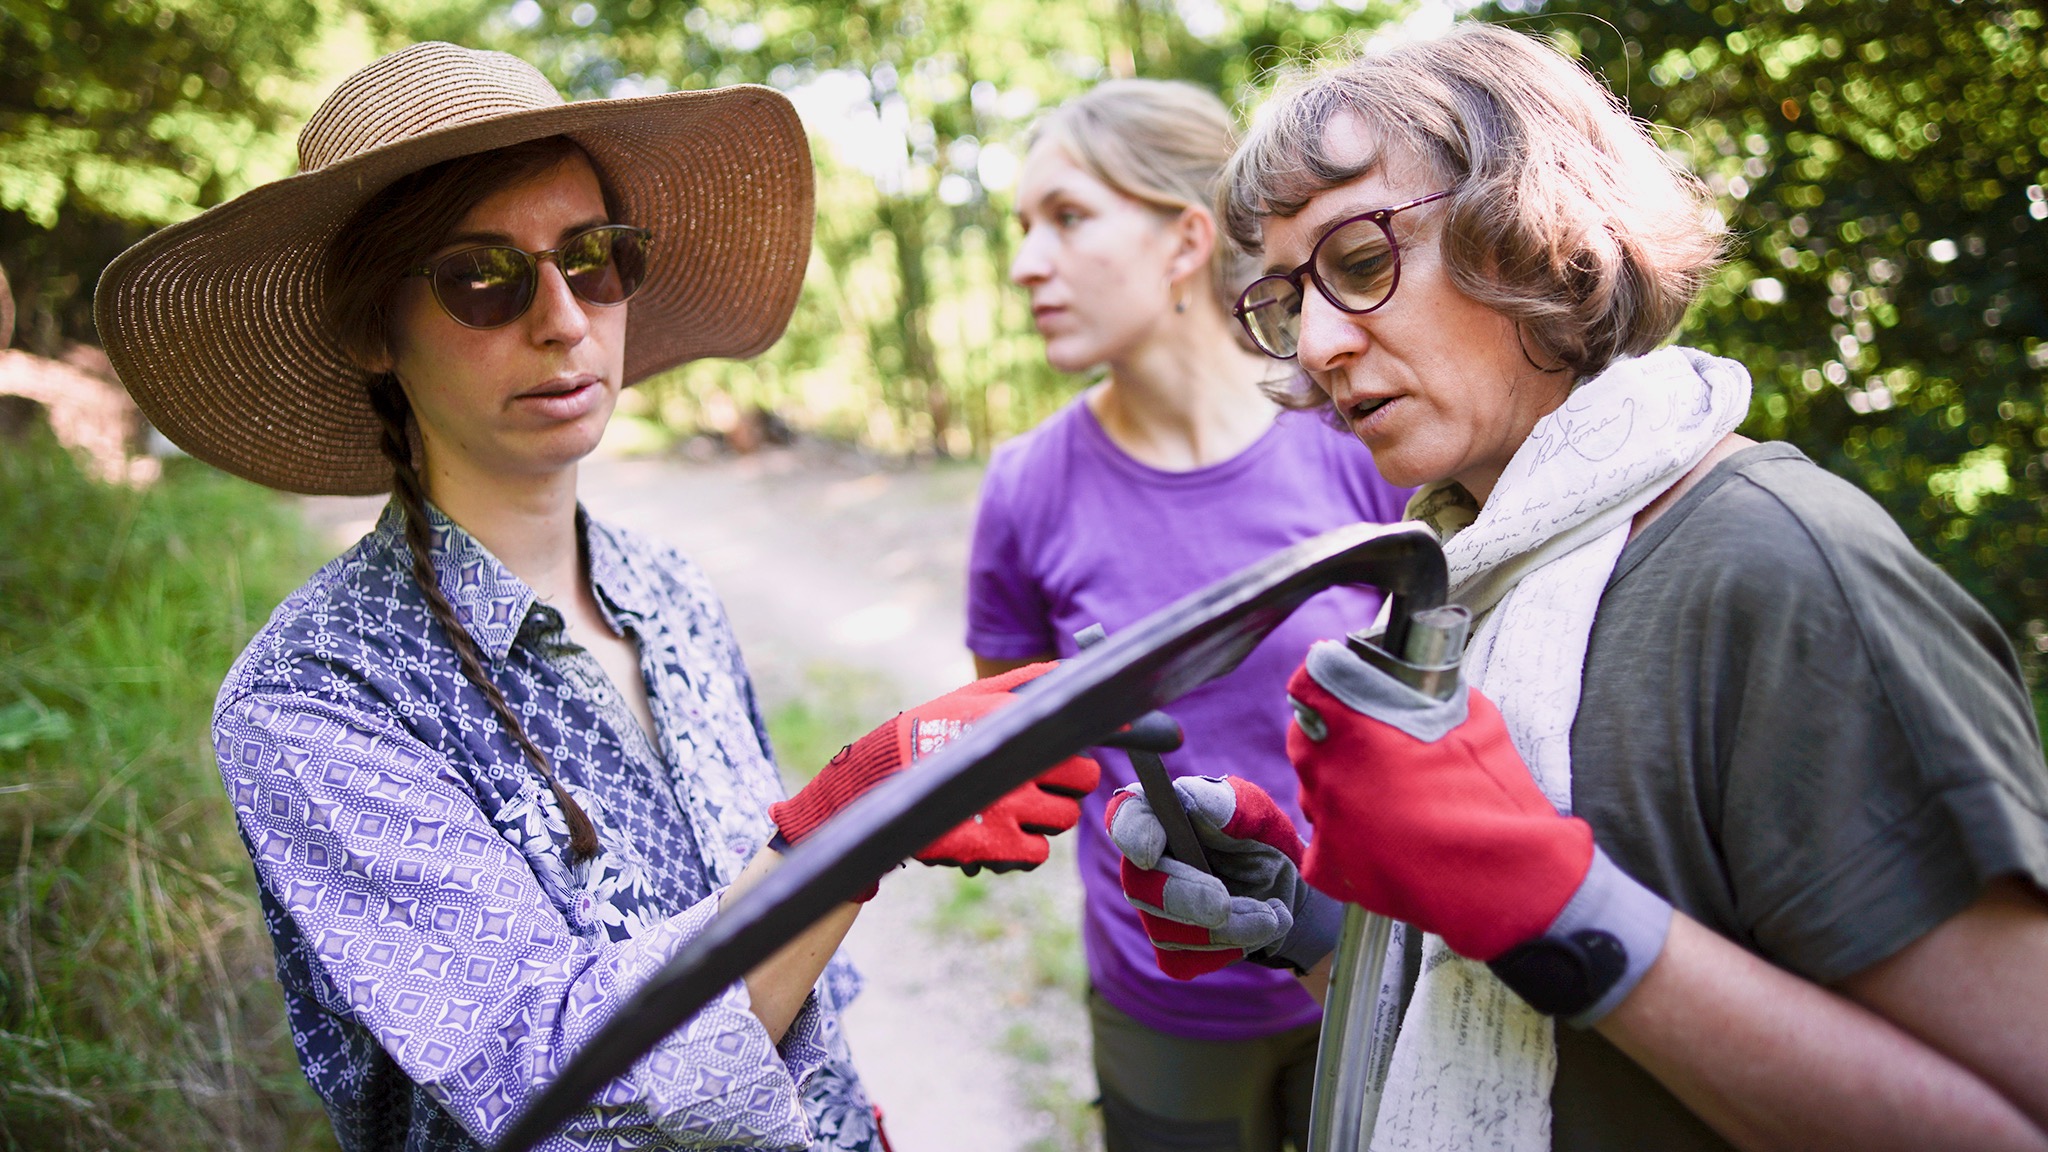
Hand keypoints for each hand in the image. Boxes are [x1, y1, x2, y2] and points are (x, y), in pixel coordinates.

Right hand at [769, 664, 1099, 897]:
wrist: (880, 780)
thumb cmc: (936, 730)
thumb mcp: (979, 693)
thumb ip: (1032, 680)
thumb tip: (1079, 670)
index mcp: (1018, 725)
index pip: (1083, 744)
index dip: (1074, 756)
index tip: (1059, 761)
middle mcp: (1019, 764)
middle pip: (1083, 782)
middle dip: (1066, 786)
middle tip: (1037, 785)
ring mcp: (1009, 807)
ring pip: (1064, 819)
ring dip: (1046, 818)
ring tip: (1014, 809)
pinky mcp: (994, 844)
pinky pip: (1038, 854)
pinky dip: (1025, 851)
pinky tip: (1002, 835)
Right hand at [1105, 775, 1341, 979]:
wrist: (1288, 892)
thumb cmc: (1263, 842)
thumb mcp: (1256, 814)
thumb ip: (1224, 803)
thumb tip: (1187, 797)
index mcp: (1160, 816)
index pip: (1124, 816)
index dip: (1130, 832)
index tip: (1151, 851)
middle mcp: (1146, 863)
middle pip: (1141, 886)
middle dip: (1186, 898)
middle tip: (1225, 904)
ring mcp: (1153, 909)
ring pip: (1168, 930)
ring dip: (1227, 927)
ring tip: (1272, 914)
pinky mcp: (1171, 947)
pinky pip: (1185, 958)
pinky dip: (1228, 949)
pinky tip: (1257, 931)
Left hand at [1287, 640, 1668, 1022]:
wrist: (1502, 879)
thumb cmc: (1490, 800)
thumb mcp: (1475, 723)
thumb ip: (1436, 700)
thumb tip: (1425, 694)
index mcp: (1355, 731)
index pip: (1307, 687)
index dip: (1322, 681)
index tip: (1333, 683)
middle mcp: (1328, 775)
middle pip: (1307, 741)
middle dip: (1332, 736)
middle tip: (1369, 745)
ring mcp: (1325, 824)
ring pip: (1315, 792)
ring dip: (1339, 787)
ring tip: (1386, 800)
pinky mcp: (1331, 868)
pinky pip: (1322, 846)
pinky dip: (1343, 841)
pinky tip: (1378, 841)